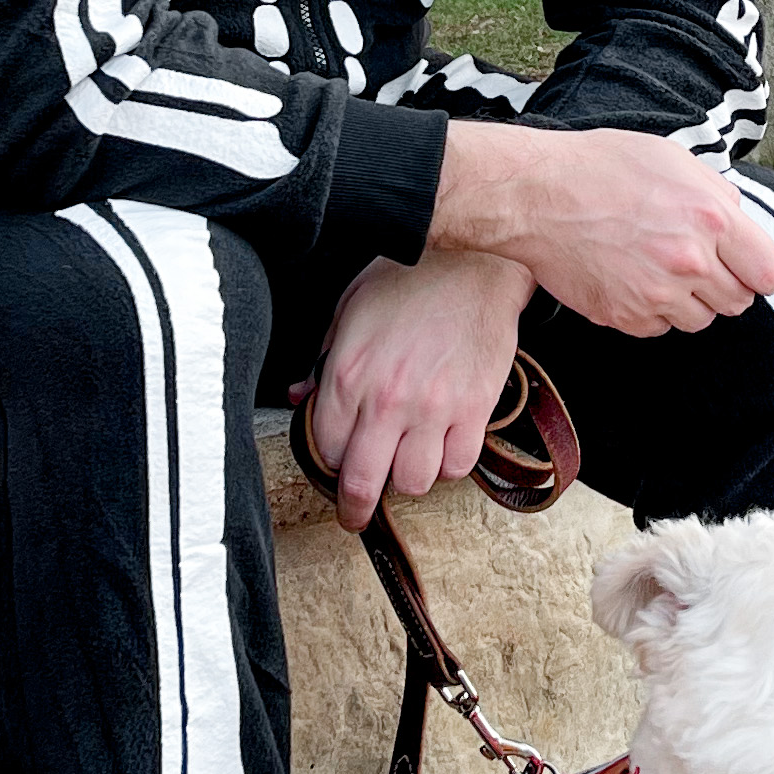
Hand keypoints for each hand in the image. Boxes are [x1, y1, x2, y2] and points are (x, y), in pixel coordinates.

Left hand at [308, 247, 533, 529]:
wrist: (472, 260)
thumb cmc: (409, 279)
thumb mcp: (349, 310)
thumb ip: (322, 360)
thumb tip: (299, 397)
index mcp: (348, 373)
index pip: (326, 449)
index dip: (328, 462)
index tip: (336, 465)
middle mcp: (387, 398)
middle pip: (364, 483)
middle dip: (355, 507)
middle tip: (355, 513)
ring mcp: (433, 407)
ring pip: (414, 482)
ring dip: (408, 476)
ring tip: (408, 457)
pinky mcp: (474, 408)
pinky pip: (458, 465)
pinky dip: (449, 463)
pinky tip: (443, 443)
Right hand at [431, 123, 773, 337]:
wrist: (537, 195)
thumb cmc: (603, 168)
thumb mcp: (674, 160)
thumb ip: (717, 196)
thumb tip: (738, 224)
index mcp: (712, 218)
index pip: (770, 274)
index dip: (758, 270)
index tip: (744, 264)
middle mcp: (690, 261)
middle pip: (738, 302)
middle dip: (723, 284)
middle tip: (693, 261)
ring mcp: (657, 294)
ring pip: (699, 320)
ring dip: (687, 301)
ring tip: (656, 267)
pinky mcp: (625, 316)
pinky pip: (659, 329)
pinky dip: (651, 311)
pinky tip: (631, 279)